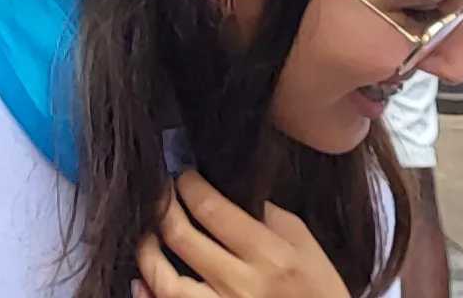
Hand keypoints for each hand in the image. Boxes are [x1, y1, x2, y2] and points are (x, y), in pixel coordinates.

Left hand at [135, 171, 349, 297]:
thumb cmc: (320, 294)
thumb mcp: (307, 248)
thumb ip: (270, 218)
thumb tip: (229, 194)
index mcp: (270, 256)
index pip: (211, 209)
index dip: (188, 186)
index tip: (183, 176)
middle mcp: (242, 285)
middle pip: (181, 237)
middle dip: (163, 209)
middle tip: (160, 197)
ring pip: (164, 280)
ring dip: (147, 253)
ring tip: (148, 237)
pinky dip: (148, 294)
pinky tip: (142, 280)